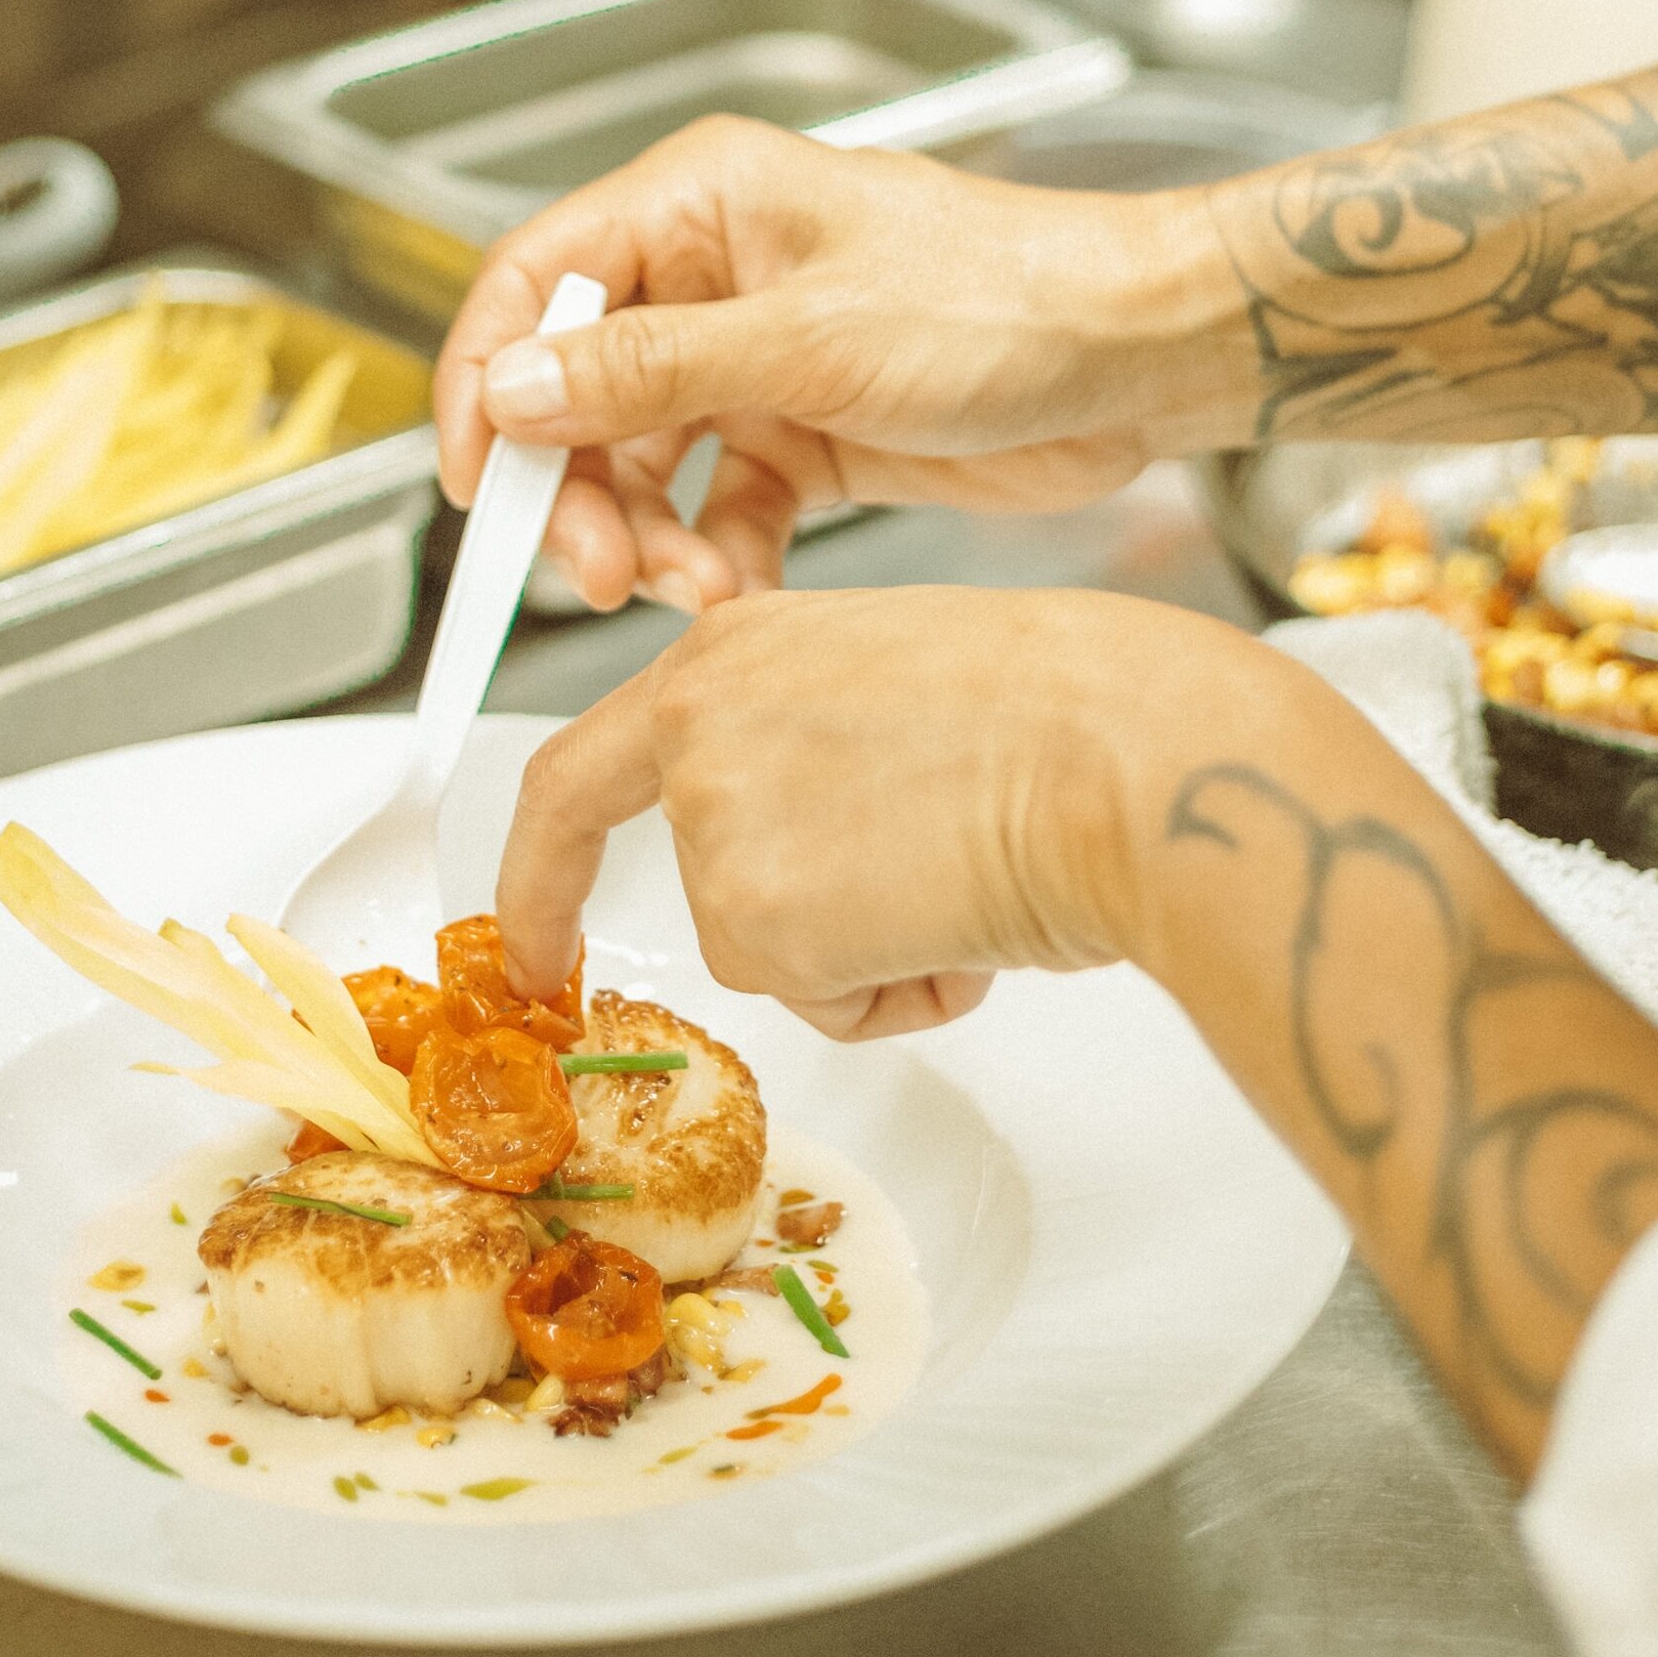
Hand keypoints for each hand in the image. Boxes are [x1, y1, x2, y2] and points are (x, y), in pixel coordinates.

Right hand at [434, 116, 1202, 612]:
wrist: (1138, 359)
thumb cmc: (1009, 296)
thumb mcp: (809, 336)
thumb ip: (650, 368)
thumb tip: (512, 387)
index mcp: (697, 204)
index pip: (534, 282)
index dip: (483, 381)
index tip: (476, 483)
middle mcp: (712, 277)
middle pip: (575, 393)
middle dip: (576, 492)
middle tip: (597, 573)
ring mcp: (755, 362)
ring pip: (641, 466)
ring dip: (648, 540)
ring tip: (689, 592)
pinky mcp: (802, 436)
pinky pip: (716, 510)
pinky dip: (716, 558)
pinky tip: (741, 592)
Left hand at [496, 585, 1285, 1037]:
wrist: (1129, 754)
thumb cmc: (1067, 709)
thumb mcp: (891, 681)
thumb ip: (805, 742)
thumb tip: (810, 833)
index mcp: (727, 653)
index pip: (583, 773)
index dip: (545, 870)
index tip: (528, 940)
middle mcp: (697, 727)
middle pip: (710, 885)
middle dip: (804, 931)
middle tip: (895, 930)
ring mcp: (716, 825)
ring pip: (775, 949)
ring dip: (874, 949)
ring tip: (972, 869)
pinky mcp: (757, 921)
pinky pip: (826, 1004)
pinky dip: (902, 991)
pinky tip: (969, 918)